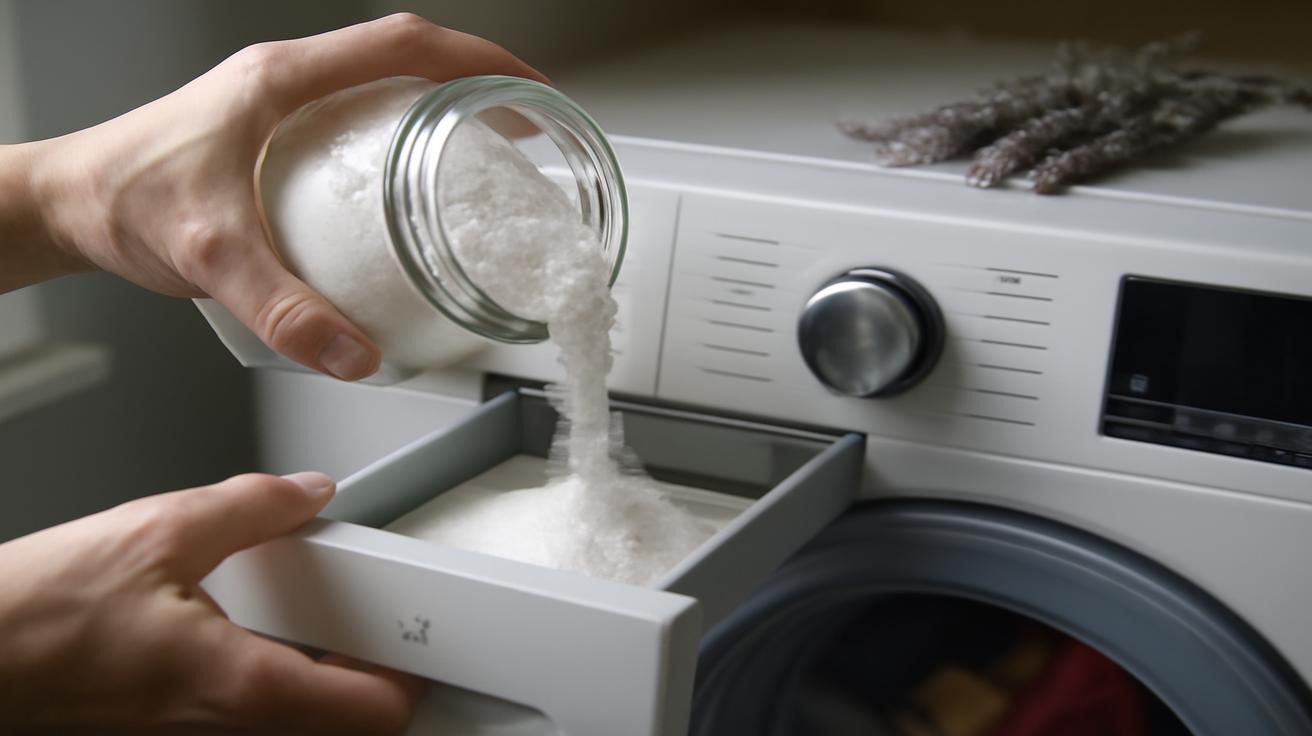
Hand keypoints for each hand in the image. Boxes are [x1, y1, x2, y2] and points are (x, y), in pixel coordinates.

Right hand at [0, 472, 424, 733]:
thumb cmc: (36, 617)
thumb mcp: (159, 531)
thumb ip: (251, 507)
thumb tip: (308, 493)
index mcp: (241, 686)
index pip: (373, 714)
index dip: (412, 678)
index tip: (423, 639)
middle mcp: (224, 725)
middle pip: (341, 723)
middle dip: (370, 673)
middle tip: (381, 619)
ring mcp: (195, 732)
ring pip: (294, 720)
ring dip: (321, 673)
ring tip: (324, 614)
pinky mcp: (168, 724)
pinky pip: (247, 711)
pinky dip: (273, 672)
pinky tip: (252, 623)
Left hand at [22, 14, 546, 379]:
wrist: (65, 204)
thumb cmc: (121, 200)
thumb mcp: (209, 254)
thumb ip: (283, 309)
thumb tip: (355, 353)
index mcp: (282, 80)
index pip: (404, 45)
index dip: (479, 63)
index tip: (528, 93)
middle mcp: (286, 82)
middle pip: (406, 58)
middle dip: (476, 83)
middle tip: (522, 127)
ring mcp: (281, 104)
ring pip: (383, 84)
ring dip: (441, 106)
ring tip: (484, 152)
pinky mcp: (274, 135)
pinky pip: (357, 117)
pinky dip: (402, 137)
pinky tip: (413, 188)